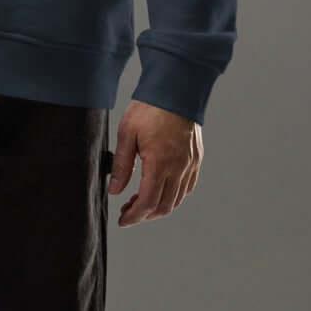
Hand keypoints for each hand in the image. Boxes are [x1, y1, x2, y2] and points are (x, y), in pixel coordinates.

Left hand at [108, 100, 201, 223]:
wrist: (175, 89)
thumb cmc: (149, 108)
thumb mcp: (126, 134)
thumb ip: (122, 166)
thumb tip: (115, 191)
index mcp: (159, 163)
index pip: (148, 202)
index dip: (135, 216)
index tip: (123, 220)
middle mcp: (178, 167)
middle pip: (164, 206)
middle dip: (145, 215)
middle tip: (128, 212)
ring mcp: (190, 164)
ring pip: (177, 199)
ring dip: (159, 207)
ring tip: (141, 202)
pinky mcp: (196, 158)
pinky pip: (188, 187)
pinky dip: (174, 196)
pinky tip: (161, 191)